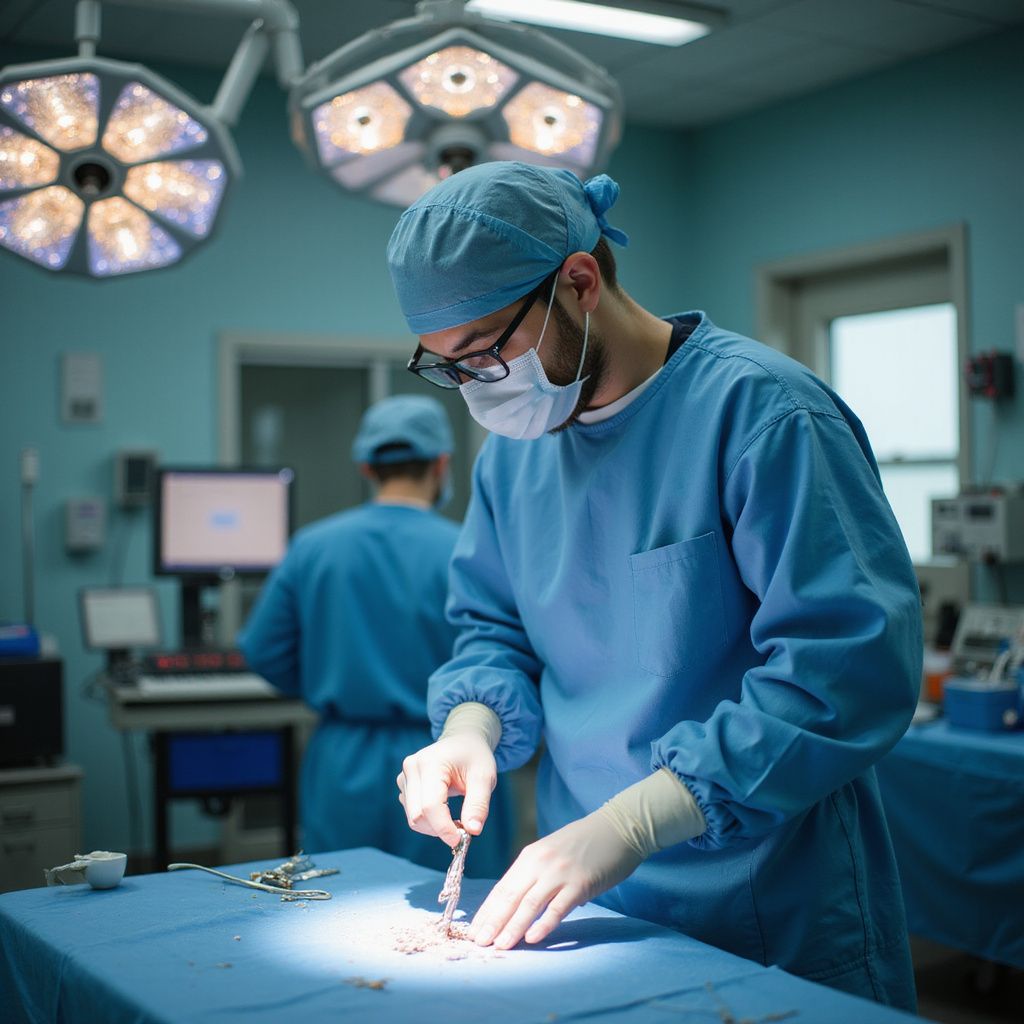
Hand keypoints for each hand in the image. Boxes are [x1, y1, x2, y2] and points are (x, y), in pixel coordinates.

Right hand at [397, 731, 496, 846]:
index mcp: (431, 762)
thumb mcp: (485, 777)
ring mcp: (404, 777)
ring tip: (457, 819)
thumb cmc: (475, 757)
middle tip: (463, 830)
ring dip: (435, 827)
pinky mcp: (404, 786)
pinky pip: (413, 814)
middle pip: (418, 815)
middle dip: (440, 830)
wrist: (463, 741)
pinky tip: (445, 812)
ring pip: (413, 818)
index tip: (461, 840)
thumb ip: (479, 804)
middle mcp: (411, 768)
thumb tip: (473, 831)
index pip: (430, 806)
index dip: (444, 828)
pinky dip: (429, 821)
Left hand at [468, 810, 642, 948]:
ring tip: (500, 945)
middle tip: (479, 942)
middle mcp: (540, 863)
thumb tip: (523, 906)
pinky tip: (533, 938)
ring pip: (530, 904)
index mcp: (530, 856)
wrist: (616, 828)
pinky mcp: (580, 883)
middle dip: (493, 921)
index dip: (487, 910)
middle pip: (511, 896)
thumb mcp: (552, 853)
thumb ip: (536, 876)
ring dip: (513, 927)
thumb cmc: (584, 843)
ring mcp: (559, 873)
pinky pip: (558, 907)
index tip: (474, 930)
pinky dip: (544, 924)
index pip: (502, 888)